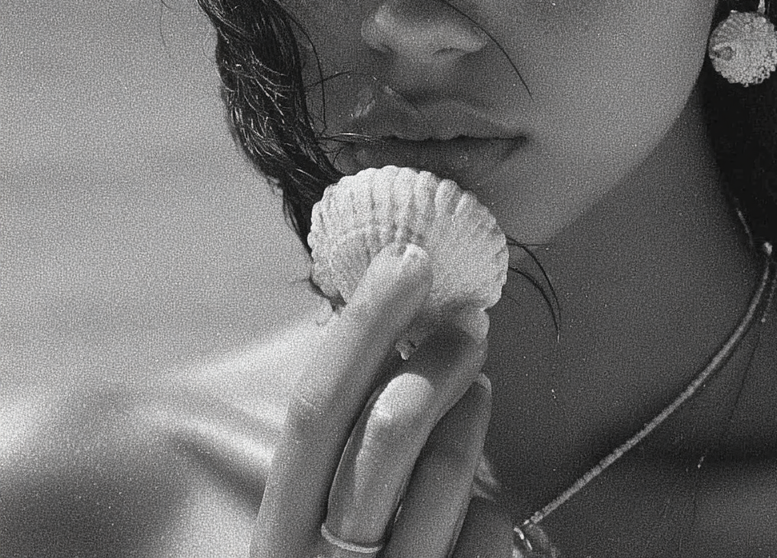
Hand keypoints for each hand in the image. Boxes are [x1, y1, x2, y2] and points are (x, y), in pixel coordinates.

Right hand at [250, 243, 512, 557]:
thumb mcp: (307, 493)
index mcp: (277, 519)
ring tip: (478, 383)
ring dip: (470, 418)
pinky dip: (489, 507)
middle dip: (431, 362)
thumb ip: (330, 419)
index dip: (364, 326)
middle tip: (469, 317)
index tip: (409, 257)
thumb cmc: (325, 554)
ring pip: (442, 487)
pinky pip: (485, 541)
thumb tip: (366, 311)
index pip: (315, 408)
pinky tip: (479, 493)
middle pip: (383, 440)